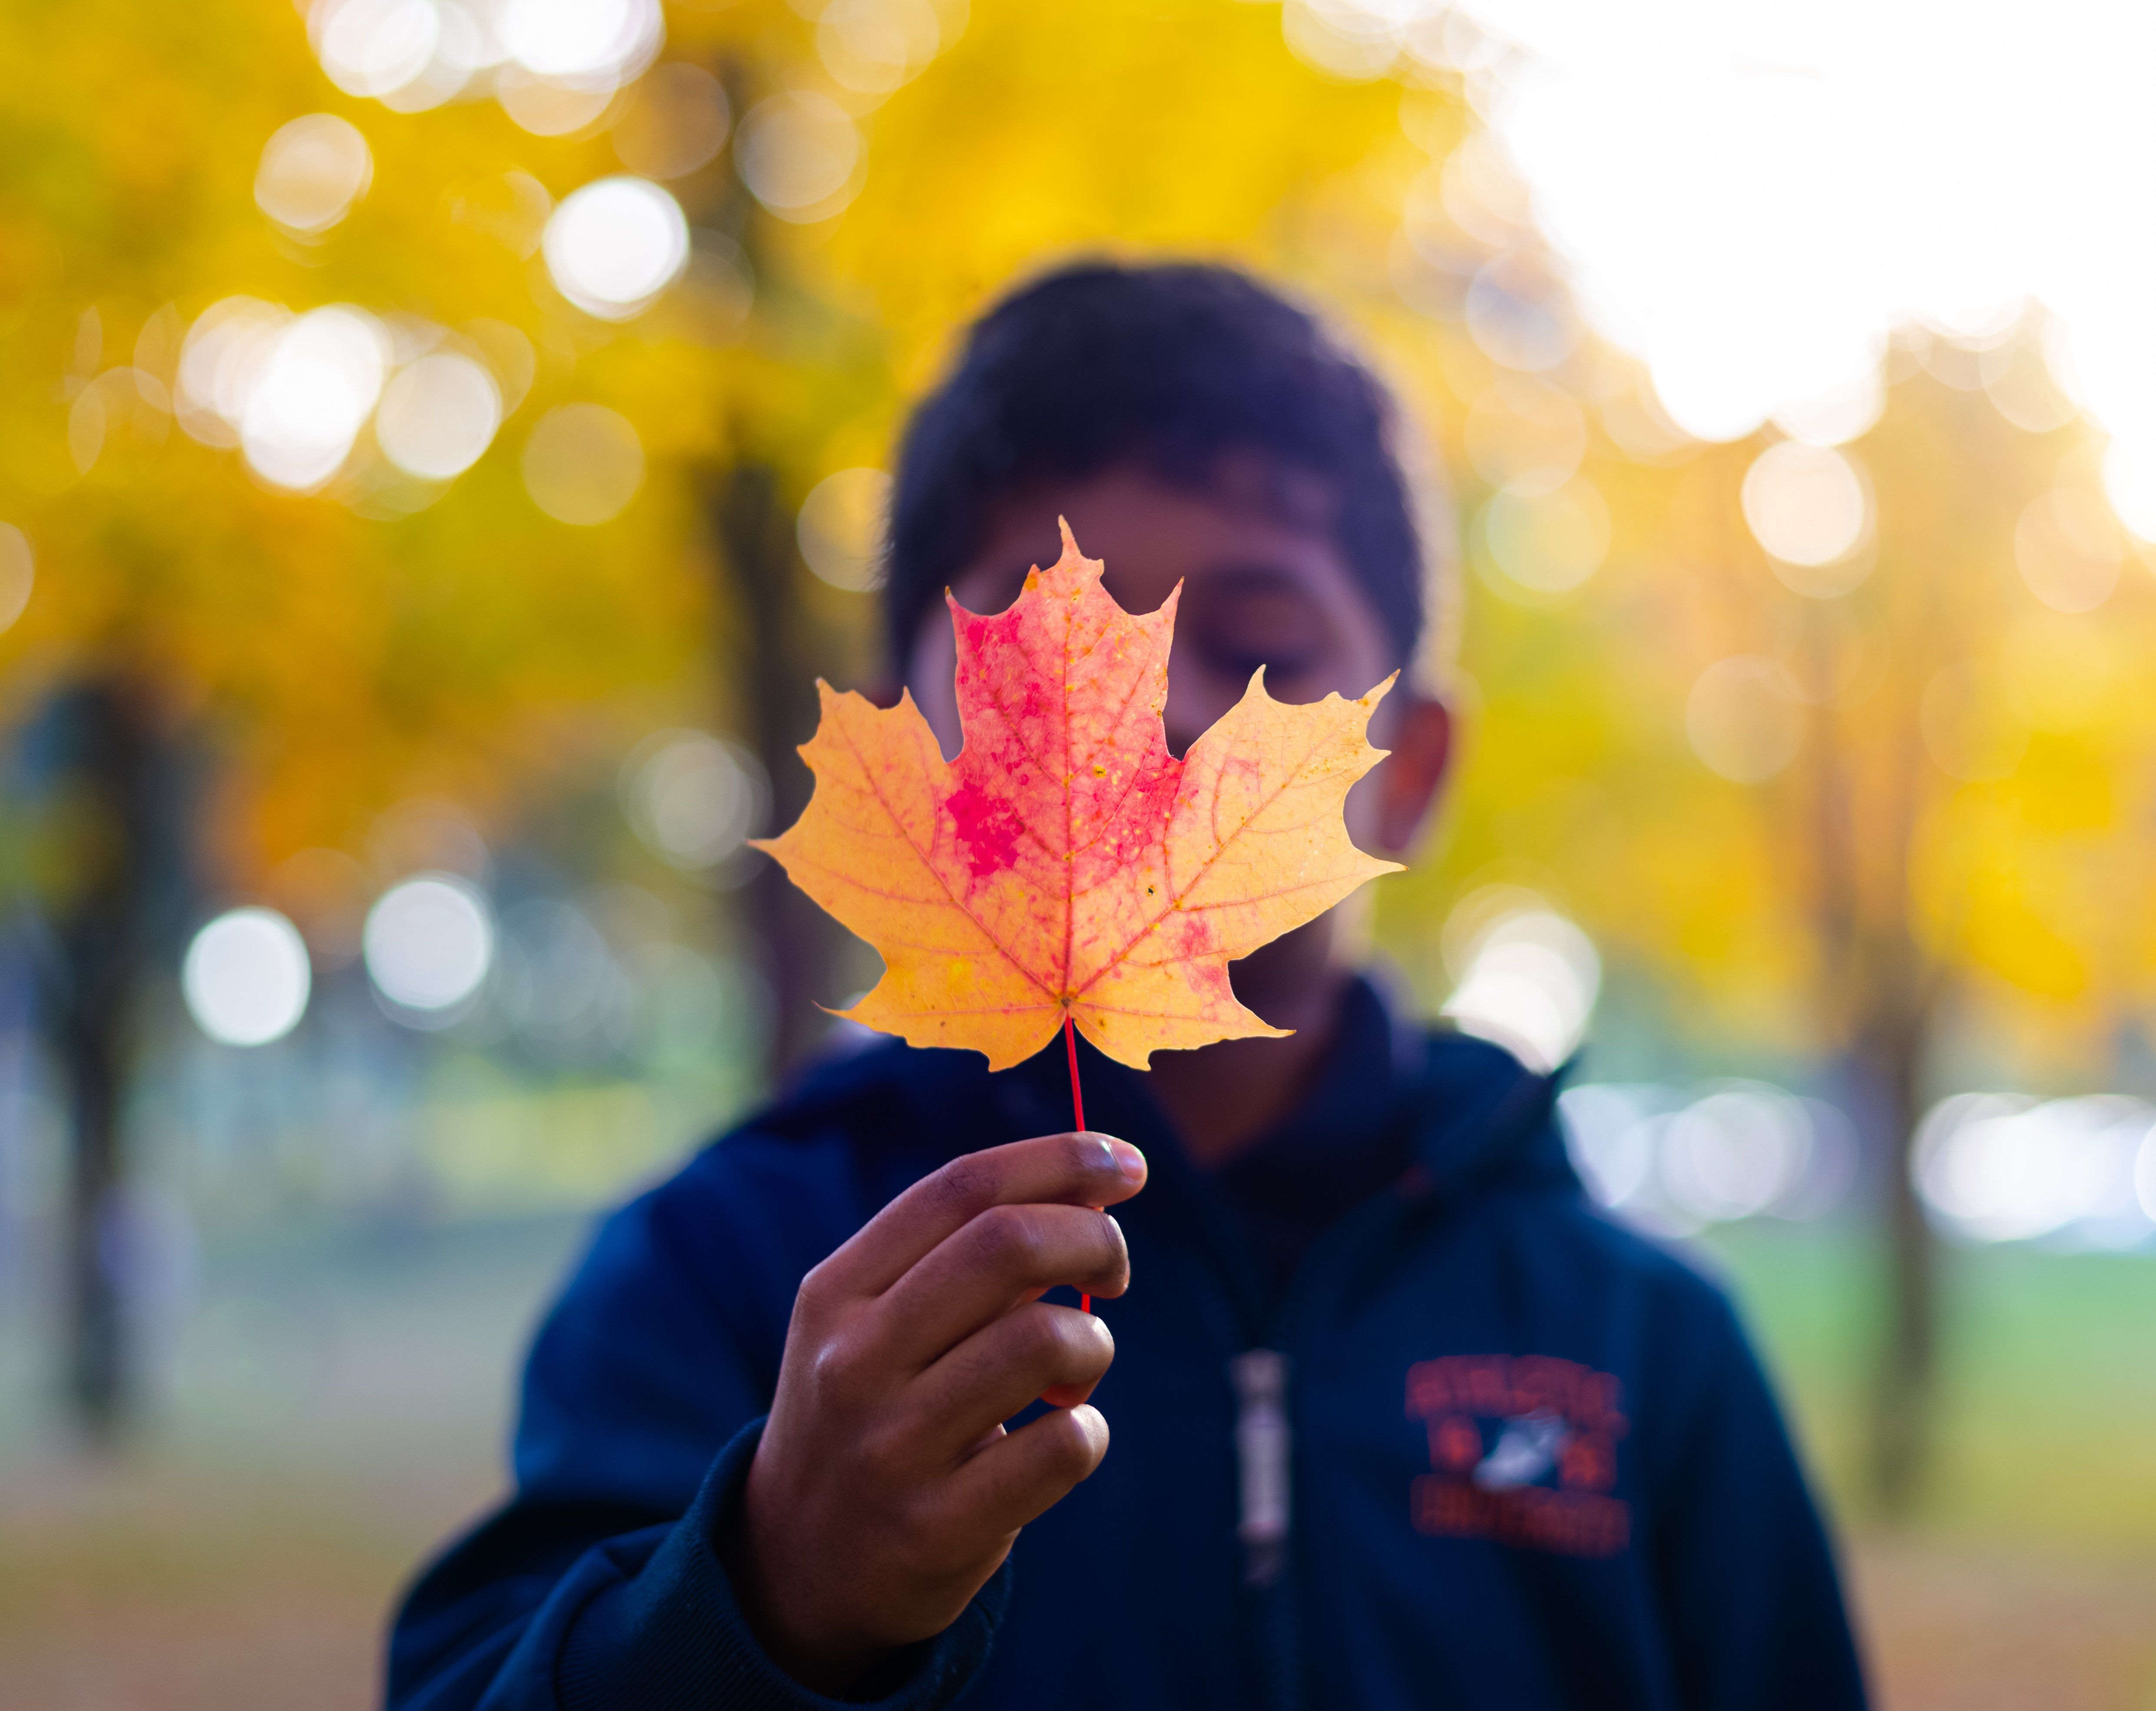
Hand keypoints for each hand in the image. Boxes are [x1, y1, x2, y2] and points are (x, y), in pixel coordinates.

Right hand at [723, 1131, 1147, 1694]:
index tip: (1124, 1162)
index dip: (1058, 1160)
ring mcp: (890, 1447)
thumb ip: (968, 1254)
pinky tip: (1066, 1437)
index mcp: (837, 1292)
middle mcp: (854, 1361)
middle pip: (1006, 1245)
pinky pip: (1061, 1449)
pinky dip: (1088, 1432)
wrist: (797, 1568)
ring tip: (1076, 1367)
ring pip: (1042, 1340)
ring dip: (1090, 1343)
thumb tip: (1092, 1185)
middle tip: (1114, 1271)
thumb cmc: (874, 1410)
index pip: (962, 1188)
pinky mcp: (936, 1528)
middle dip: (1093, 1239)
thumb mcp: (878, 1323)